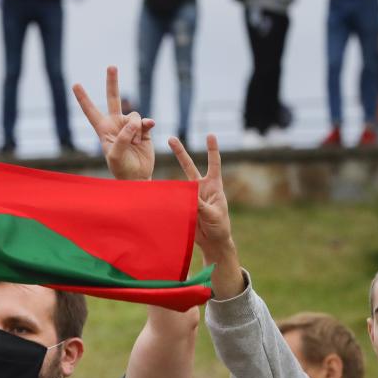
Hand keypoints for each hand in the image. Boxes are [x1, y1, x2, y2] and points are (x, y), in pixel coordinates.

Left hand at [73, 66, 154, 180]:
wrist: (137, 176)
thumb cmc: (121, 168)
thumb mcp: (115, 155)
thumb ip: (123, 137)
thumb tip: (136, 121)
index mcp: (103, 129)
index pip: (90, 111)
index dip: (83, 98)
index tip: (75, 85)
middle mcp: (116, 124)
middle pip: (113, 99)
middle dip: (112, 82)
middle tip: (111, 66)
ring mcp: (130, 126)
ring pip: (134, 115)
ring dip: (136, 129)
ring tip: (135, 143)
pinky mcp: (143, 129)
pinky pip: (146, 121)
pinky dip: (147, 125)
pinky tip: (149, 128)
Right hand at [168, 134, 231, 260]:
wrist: (213, 242)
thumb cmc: (220, 227)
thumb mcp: (213, 215)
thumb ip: (201, 204)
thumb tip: (189, 194)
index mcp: (214, 186)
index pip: (213, 164)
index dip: (212, 149)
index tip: (210, 135)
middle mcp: (201, 188)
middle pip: (189, 166)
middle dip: (180, 152)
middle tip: (171, 138)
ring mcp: (191, 196)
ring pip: (178, 181)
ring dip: (170, 178)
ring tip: (162, 179)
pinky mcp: (183, 205)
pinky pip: (173, 197)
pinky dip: (166, 195)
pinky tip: (157, 192)